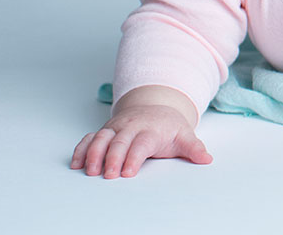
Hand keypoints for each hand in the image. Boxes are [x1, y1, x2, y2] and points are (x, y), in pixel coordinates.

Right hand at [70, 103, 210, 178]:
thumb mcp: (185, 135)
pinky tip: (76, 163)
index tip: (127, 172)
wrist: (156, 107)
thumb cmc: (169, 127)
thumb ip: (194, 148)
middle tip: (108, 175)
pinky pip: (90, 137)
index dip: (133, 157)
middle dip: (112, 158)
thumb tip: (206, 158)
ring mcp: (116, 127)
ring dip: (93, 154)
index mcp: (151, 129)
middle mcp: (131, 126)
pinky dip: (82, 149)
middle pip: (119, 141)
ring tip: (89, 171)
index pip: (141, 143)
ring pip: (101, 138)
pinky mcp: (105, 130)